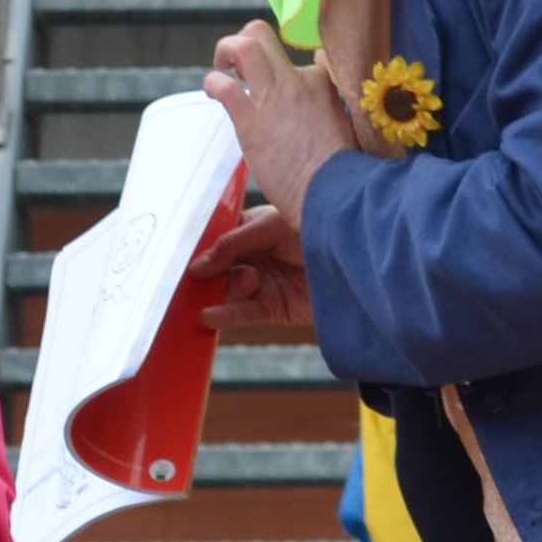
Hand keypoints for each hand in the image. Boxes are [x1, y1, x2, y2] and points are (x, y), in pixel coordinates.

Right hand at [189, 204, 316, 332]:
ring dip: (227, 289)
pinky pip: (244, 313)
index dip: (201, 248)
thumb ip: (233, 243)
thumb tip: (198, 266)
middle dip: (208, 273)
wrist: (359, 258)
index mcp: (252, 229)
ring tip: (248, 280)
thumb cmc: (318, 225)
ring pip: (229, 291)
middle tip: (196, 278)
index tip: (182, 256)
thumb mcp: (271, 226)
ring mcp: (263, 283)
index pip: (218, 238)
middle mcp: (254, 256)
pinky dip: (226, 315)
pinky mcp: (273, 308)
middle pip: (218, 268)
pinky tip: (209, 316)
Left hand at [203, 22, 353, 213]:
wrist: (331, 191)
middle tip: (237, 61)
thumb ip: (333, 108)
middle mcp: (296, 80)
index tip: (280, 87)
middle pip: (263, 34)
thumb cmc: (339, 170)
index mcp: (322, 83)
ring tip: (222, 66)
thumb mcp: (348, 126)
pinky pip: (224, 85)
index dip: (285, 71)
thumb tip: (326, 106)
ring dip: (226, 50)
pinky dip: (212, 83)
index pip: (297, 58)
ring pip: (244, 46)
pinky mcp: (251, 118)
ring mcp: (273, 96)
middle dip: (243, 39)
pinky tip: (213, 93)